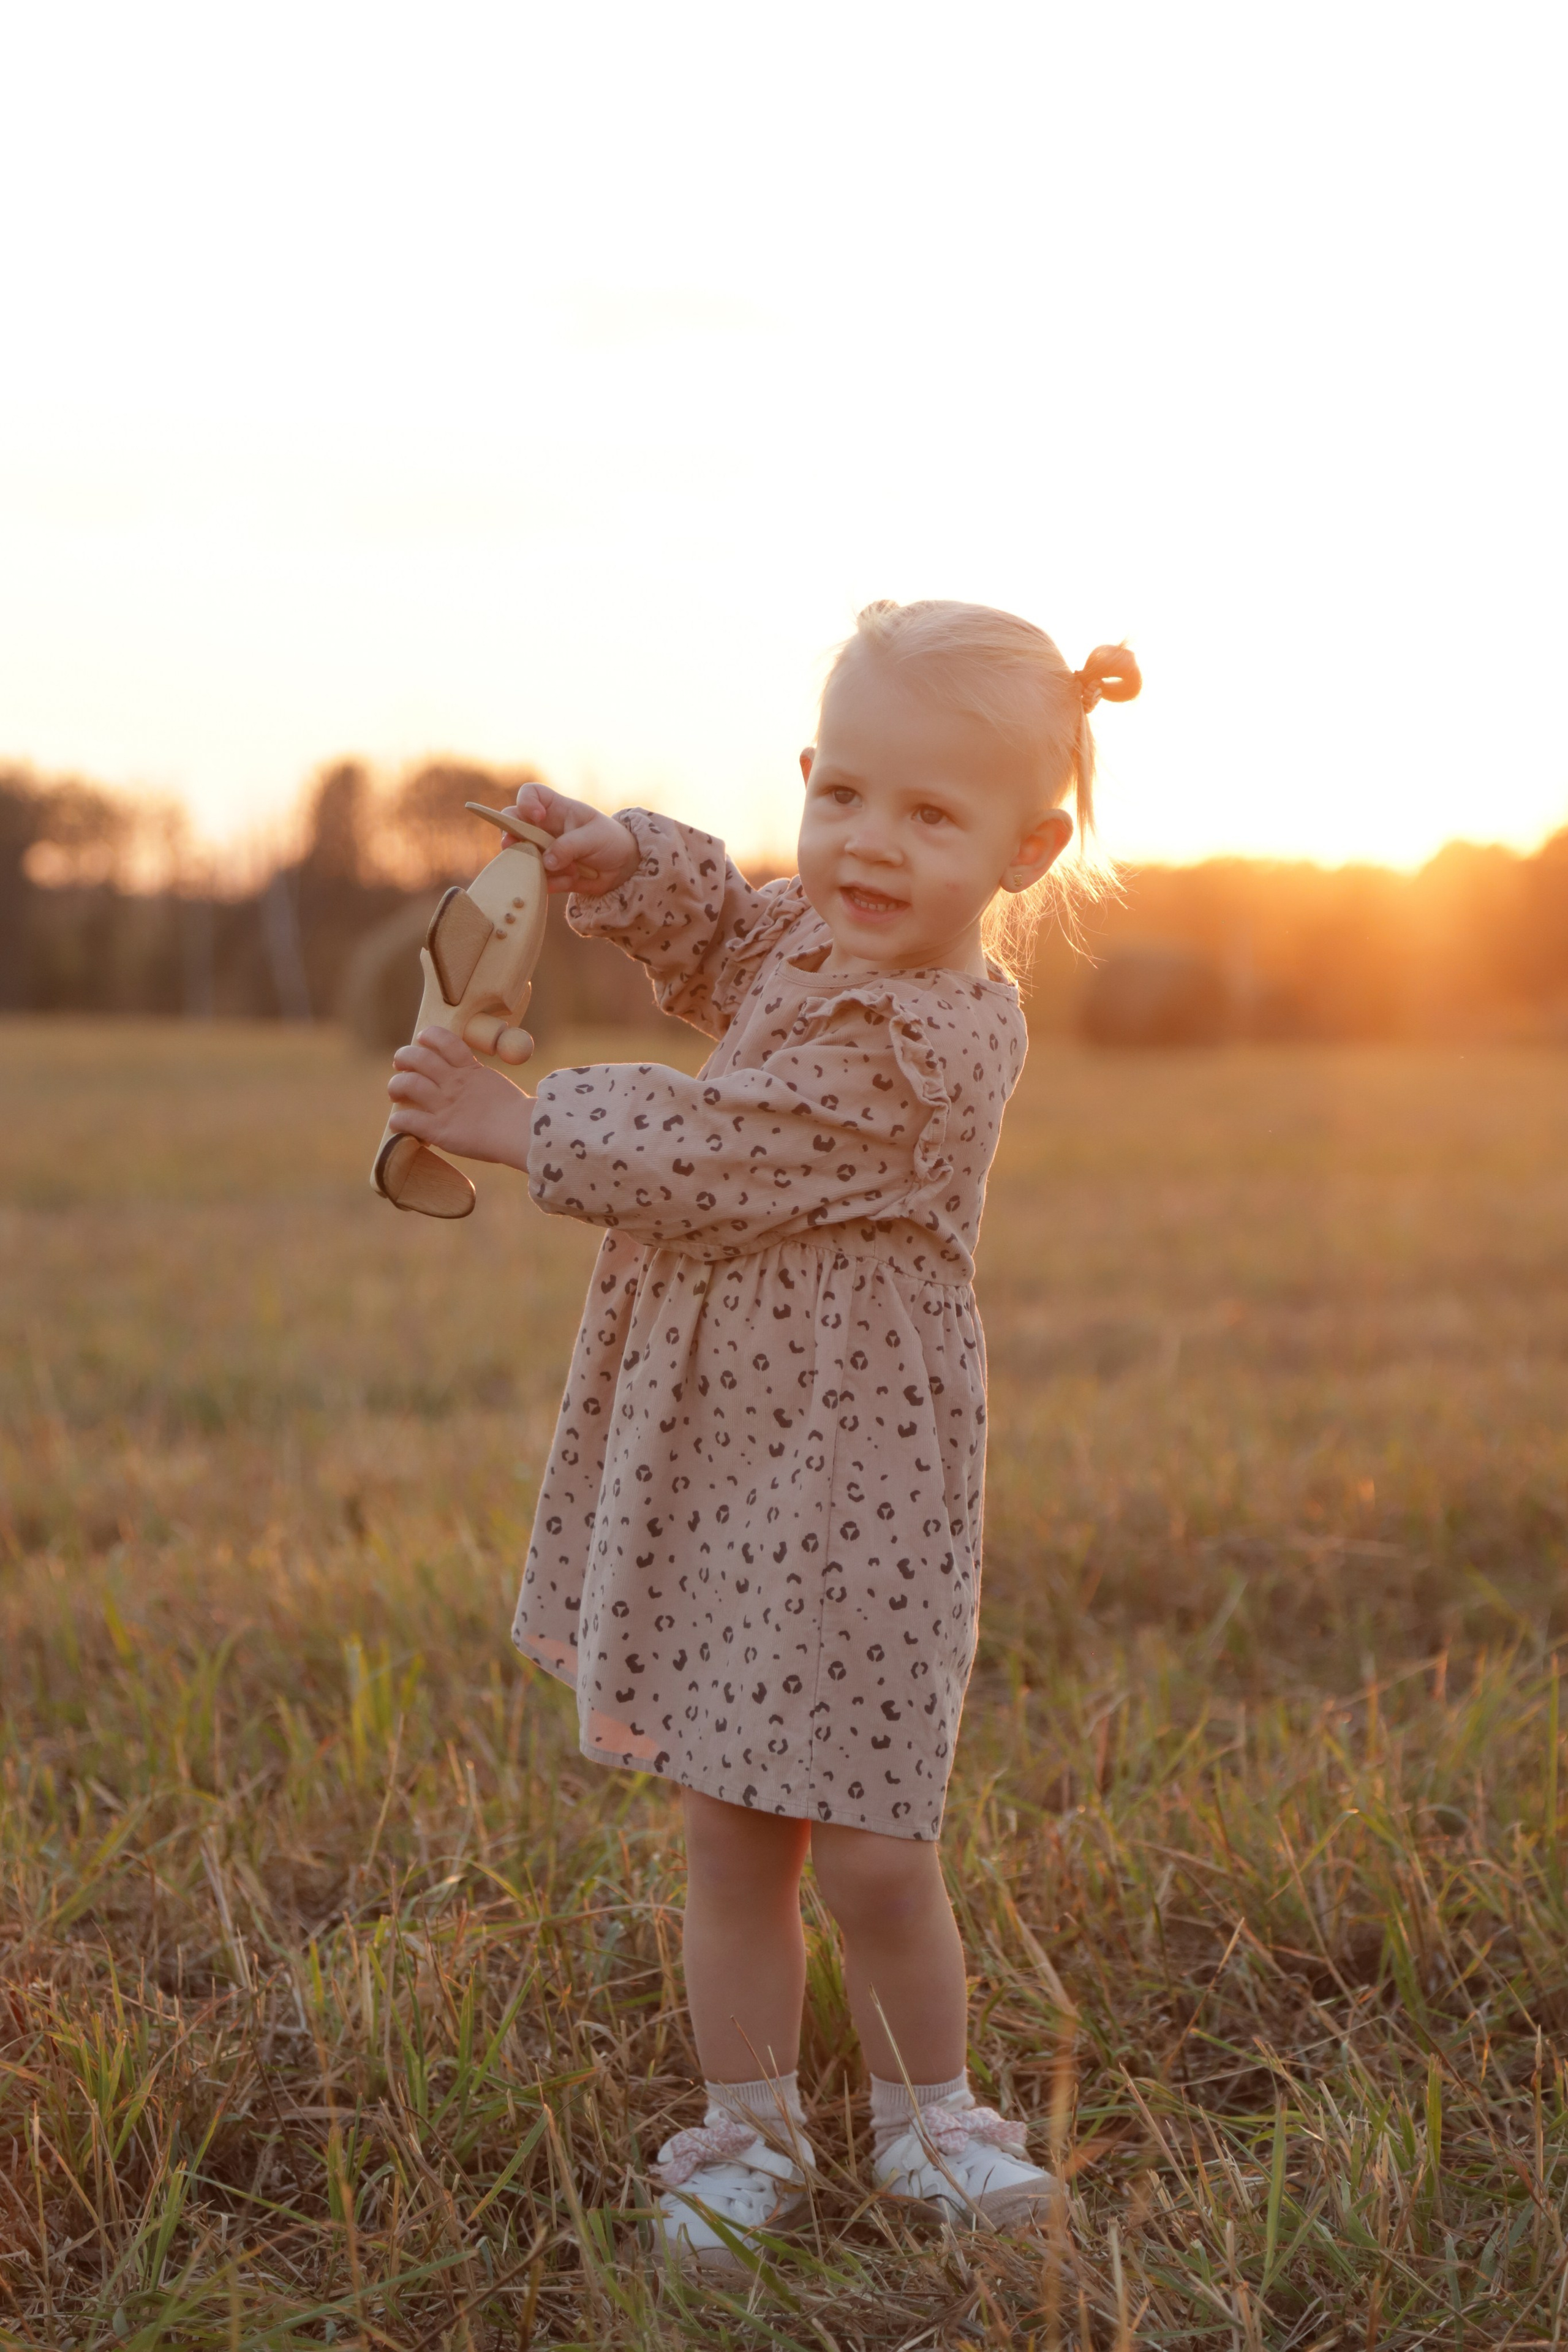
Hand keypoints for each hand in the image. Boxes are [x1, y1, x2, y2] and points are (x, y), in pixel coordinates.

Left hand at [387, 1027, 536, 1168]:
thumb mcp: (495, 1085)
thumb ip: (479, 1080)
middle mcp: (453, 1083)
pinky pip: (409, 1120)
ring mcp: (444, 1105)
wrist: (520, 1131)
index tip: (422, 1038)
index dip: (430, 1036)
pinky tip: (397, 1123)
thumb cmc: (517, 1113)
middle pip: (419, 1058)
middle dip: (405, 1057)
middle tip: (400, 1064)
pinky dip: (399, 1120)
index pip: (445, 1040)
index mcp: (470, 1070)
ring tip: (394, 1092)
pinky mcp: (439, 1129)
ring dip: (396, 1085)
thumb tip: (474, 1082)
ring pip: (408, 1084)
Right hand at [505, 781, 638, 896]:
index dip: (526, 802)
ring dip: (540, 866)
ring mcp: (542, 851)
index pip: (530, 794)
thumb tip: (545, 862)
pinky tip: (573, 879)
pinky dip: (553, 882)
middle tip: (513, 847)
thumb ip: (569, 846)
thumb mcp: (594, 838)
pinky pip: (538, 879)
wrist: (622, 868)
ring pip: (520, 856)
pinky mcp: (546, 873)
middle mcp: (543, 828)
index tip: (537, 816)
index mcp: (556, 809)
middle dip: (511, 836)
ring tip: (572, 869)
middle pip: (512, 825)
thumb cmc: (610, 840)